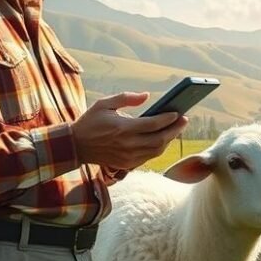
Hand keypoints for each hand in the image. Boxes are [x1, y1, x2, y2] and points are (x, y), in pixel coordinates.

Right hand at [70, 92, 188, 169]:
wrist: (76, 146)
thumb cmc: (90, 122)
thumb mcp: (105, 104)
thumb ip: (126, 98)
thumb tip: (147, 96)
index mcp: (123, 128)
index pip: (153, 124)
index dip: (168, 119)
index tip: (177, 113)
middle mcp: (127, 144)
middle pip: (159, 139)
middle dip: (175, 130)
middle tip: (184, 120)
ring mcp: (128, 157)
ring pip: (156, 150)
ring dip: (169, 140)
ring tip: (176, 129)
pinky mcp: (126, 164)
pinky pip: (148, 157)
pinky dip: (158, 149)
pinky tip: (163, 140)